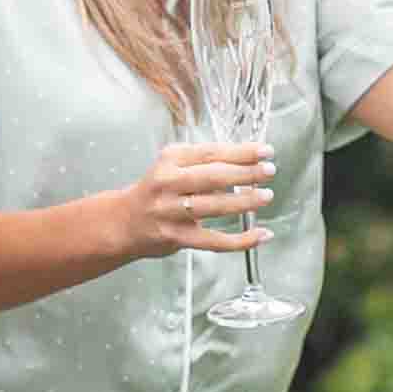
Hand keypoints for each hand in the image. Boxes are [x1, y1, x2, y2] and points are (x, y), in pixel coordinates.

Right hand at [93, 139, 275, 263]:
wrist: (123, 222)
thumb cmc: (156, 192)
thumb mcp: (173, 167)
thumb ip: (204, 163)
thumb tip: (249, 161)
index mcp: (170, 160)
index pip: (210, 153)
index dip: (241, 152)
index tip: (265, 151)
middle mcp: (168, 183)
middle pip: (212, 177)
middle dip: (245, 173)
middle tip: (269, 171)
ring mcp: (170, 211)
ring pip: (213, 206)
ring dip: (244, 201)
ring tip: (266, 196)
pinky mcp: (176, 237)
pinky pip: (214, 240)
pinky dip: (241, 240)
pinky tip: (260, 234)